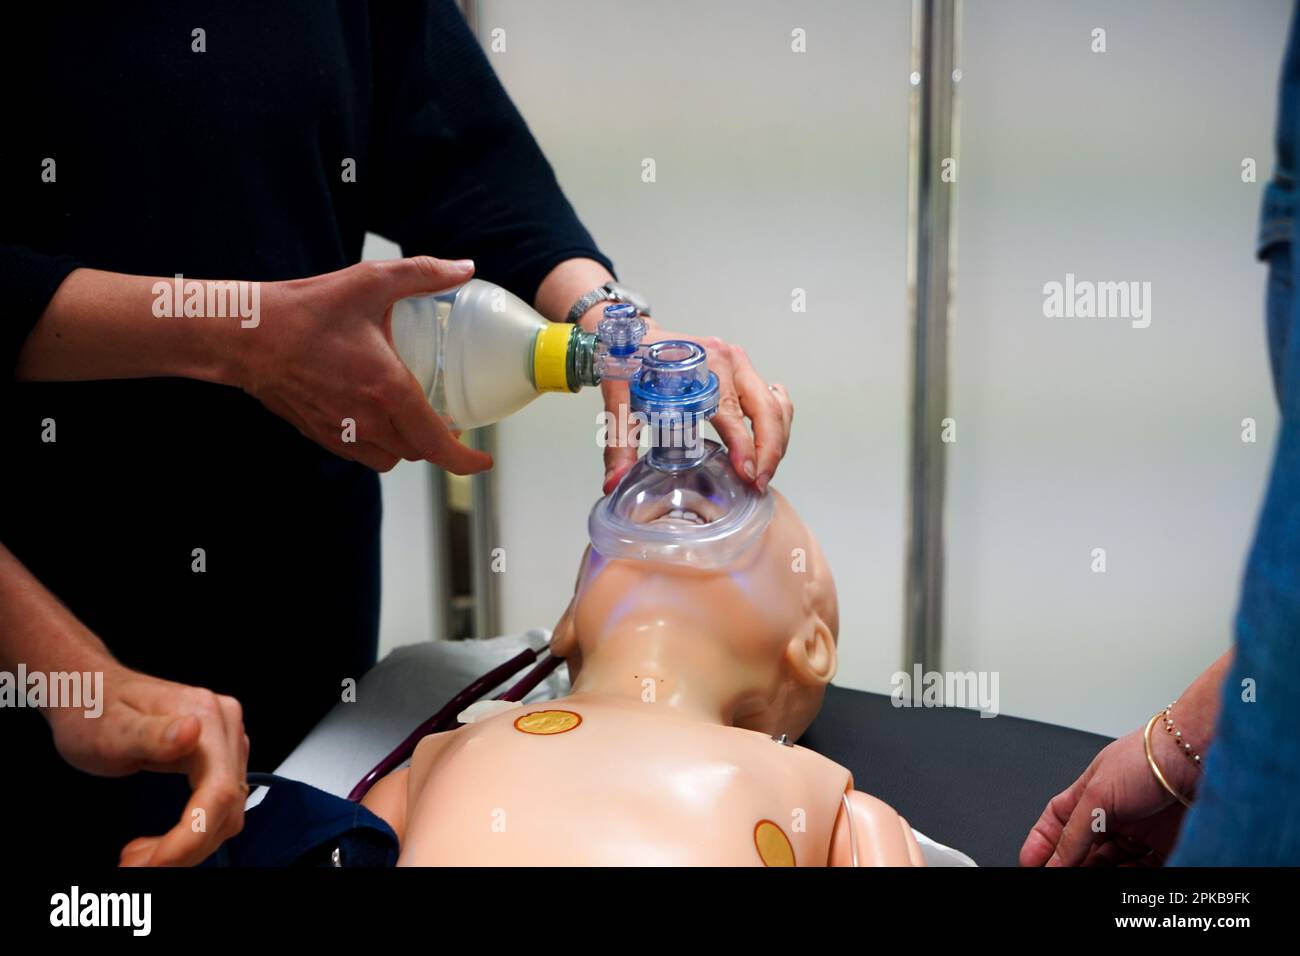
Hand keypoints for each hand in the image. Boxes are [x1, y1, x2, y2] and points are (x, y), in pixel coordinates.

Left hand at [46, 663, 250, 866]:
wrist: (89, 692)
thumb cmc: (93, 709)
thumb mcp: (110, 729)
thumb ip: (151, 734)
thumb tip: (192, 731)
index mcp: (206, 716)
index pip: (218, 792)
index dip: (190, 837)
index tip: (153, 862)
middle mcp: (225, 726)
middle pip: (227, 807)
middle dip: (185, 847)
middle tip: (136, 864)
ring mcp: (225, 741)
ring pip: (227, 812)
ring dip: (188, 844)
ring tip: (142, 854)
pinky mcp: (218, 756)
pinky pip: (218, 805)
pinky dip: (192, 832)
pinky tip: (162, 840)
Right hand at [240, 257, 492, 474]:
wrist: (245, 335)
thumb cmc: (306, 310)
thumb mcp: (370, 281)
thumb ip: (423, 274)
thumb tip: (465, 268)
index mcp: (388, 390)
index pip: (437, 443)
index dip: (465, 462)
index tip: (482, 464)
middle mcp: (368, 420)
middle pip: (417, 452)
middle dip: (436, 441)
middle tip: (446, 419)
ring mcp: (342, 432)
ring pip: (390, 458)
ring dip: (406, 445)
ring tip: (410, 418)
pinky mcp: (320, 435)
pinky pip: (360, 454)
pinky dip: (376, 444)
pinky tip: (373, 415)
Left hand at [600, 323, 792, 493]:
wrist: (628, 334)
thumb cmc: (627, 362)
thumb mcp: (620, 400)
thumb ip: (620, 442)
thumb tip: (613, 483)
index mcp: (703, 366)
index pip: (734, 414)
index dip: (745, 447)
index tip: (746, 475)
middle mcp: (728, 361)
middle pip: (767, 410)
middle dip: (769, 451)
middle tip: (758, 484)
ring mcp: (740, 363)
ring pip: (776, 406)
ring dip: (777, 441)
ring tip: (763, 473)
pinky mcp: (742, 369)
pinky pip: (773, 398)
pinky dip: (777, 423)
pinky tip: (770, 444)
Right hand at [1020, 725, 1197, 866]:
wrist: (1198, 757)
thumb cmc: (1148, 758)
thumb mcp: (1097, 795)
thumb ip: (1074, 833)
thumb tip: (1054, 861)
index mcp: (1090, 794)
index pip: (1057, 824)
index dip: (1042, 844)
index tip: (1030, 864)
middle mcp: (1113, 813)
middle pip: (1084, 848)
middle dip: (1071, 864)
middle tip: (1062, 877)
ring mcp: (1140, 830)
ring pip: (1112, 862)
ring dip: (1100, 872)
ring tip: (1092, 879)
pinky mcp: (1165, 845)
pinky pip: (1143, 870)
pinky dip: (1130, 877)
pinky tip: (1124, 875)